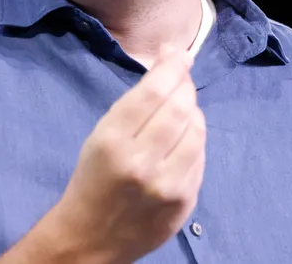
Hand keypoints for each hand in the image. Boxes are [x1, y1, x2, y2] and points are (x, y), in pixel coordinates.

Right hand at [53, 45, 205, 263]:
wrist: (91, 237)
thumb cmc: (94, 177)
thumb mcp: (102, 134)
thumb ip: (137, 101)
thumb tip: (173, 60)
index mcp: (112, 142)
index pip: (153, 93)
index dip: (172, 66)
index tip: (178, 53)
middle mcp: (142, 164)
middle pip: (179, 108)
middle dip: (185, 85)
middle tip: (181, 77)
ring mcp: (167, 187)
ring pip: (197, 131)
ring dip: (193, 112)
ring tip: (181, 109)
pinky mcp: (184, 203)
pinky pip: (200, 158)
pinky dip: (194, 141)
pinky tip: (182, 141)